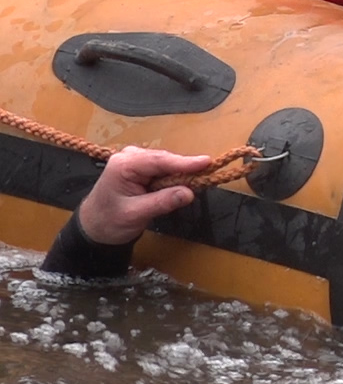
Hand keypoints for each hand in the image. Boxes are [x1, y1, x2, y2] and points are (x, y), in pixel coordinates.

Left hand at [75, 146, 209, 244]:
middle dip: (185, 169)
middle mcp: (129, 157)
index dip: (184, 162)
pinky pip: (163, 169)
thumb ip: (162, 202)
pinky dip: (173, 176)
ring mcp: (135, 160)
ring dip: (180, 174)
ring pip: (166, 163)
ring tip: (194, 184)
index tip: (207, 162)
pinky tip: (180, 185)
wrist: (94, 226)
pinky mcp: (141, 167)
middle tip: (206, 179)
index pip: (159, 160)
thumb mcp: (136, 214)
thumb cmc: (110, 221)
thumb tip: (189, 193)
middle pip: (165, 159)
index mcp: (124, 165)